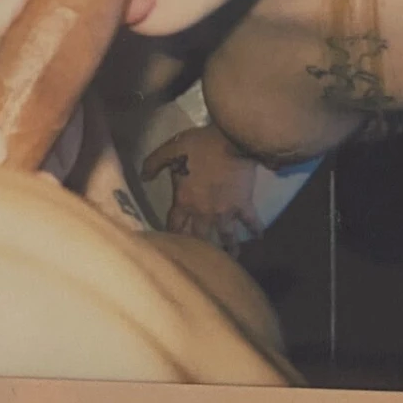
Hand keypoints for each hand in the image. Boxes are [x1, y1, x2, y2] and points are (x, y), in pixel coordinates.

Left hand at [142, 123, 263, 254]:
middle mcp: (203, 212)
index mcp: (184, 201)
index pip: (174, 225)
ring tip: (233, 258)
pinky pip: (251, 221)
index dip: (171, 236)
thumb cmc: (200, 145)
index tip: (171, 246)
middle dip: (199, 250)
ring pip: (226, 236)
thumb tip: (143, 177)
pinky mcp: (243, 204)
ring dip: (229, 248)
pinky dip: (256, 229)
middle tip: (202, 261)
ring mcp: (225, 211)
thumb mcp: (171, 149)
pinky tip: (259, 238)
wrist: (231, 141)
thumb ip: (154, 163)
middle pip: (199, 237)